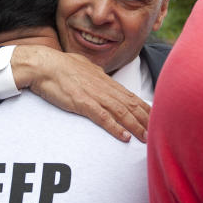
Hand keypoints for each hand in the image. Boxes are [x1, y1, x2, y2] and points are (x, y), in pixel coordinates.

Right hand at [12, 46, 150, 142]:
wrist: (43, 64)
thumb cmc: (61, 66)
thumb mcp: (84, 69)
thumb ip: (96, 76)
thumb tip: (103, 80)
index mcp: (105, 81)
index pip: (130, 96)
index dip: (145, 108)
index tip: (156, 118)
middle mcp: (104, 87)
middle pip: (131, 105)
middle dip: (146, 119)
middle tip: (159, 131)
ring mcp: (94, 95)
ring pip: (121, 112)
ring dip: (136, 126)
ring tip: (146, 138)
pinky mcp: (82, 103)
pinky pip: (102, 117)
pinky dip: (115, 127)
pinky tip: (124, 137)